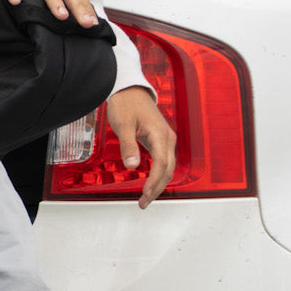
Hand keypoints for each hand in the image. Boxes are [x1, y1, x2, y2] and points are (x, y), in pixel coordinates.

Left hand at [106, 86, 176, 208]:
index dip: (154, 182)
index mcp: (160, 134)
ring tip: (146, 197)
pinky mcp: (160, 139)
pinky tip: (149, 183)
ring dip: (158, 183)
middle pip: (167, 169)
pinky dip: (158, 174)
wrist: (129, 88)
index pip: (161, 164)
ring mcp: (165, 139)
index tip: (145, 194)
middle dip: (157, 188)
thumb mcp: (123, 124)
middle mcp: (167, 138)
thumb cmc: (126, 102)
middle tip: (144, 202)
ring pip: (167, 167)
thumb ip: (128, 146)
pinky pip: (163, 161)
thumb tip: (133, 166)